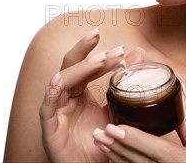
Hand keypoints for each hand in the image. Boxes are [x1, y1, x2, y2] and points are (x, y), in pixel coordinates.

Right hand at [39, 27, 144, 161]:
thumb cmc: (101, 145)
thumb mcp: (118, 111)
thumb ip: (125, 84)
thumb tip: (139, 53)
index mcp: (79, 93)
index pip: (85, 64)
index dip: (98, 53)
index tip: (119, 47)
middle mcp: (66, 98)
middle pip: (70, 66)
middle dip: (86, 51)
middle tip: (103, 39)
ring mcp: (56, 112)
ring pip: (61, 81)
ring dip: (80, 69)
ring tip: (100, 61)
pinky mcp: (49, 130)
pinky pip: (47, 107)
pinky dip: (52, 92)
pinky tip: (60, 80)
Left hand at [92, 83, 185, 161]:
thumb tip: (180, 88)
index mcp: (185, 161)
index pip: (156, 150)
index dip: (132, 139)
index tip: (112, 128)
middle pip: (138, 161)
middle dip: (116, 146)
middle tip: (98, 132)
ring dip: (115, 157)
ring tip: (100, 142)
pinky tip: (112, 157)